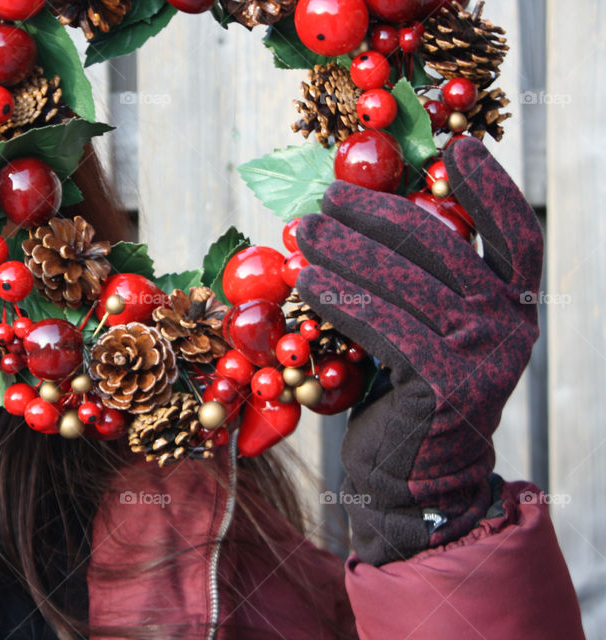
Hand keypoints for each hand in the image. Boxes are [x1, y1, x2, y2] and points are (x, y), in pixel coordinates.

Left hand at [294, 137, 542, 564]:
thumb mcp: (422, 331)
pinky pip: (383, 323)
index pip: (516, 233)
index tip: (454, 148)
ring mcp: (484, 354)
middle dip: (377, 213)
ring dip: (346, 250)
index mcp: (512, 306)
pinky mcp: (448, 383)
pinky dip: (340, 297)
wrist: (409, 478)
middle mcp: (509, 325)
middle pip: (441, 245)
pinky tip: (307, 280)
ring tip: (303, 231)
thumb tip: (357, 216)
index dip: (491, 187)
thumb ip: (414, 284)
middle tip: (326, 198)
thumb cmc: (405, 395)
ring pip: (405, 281)